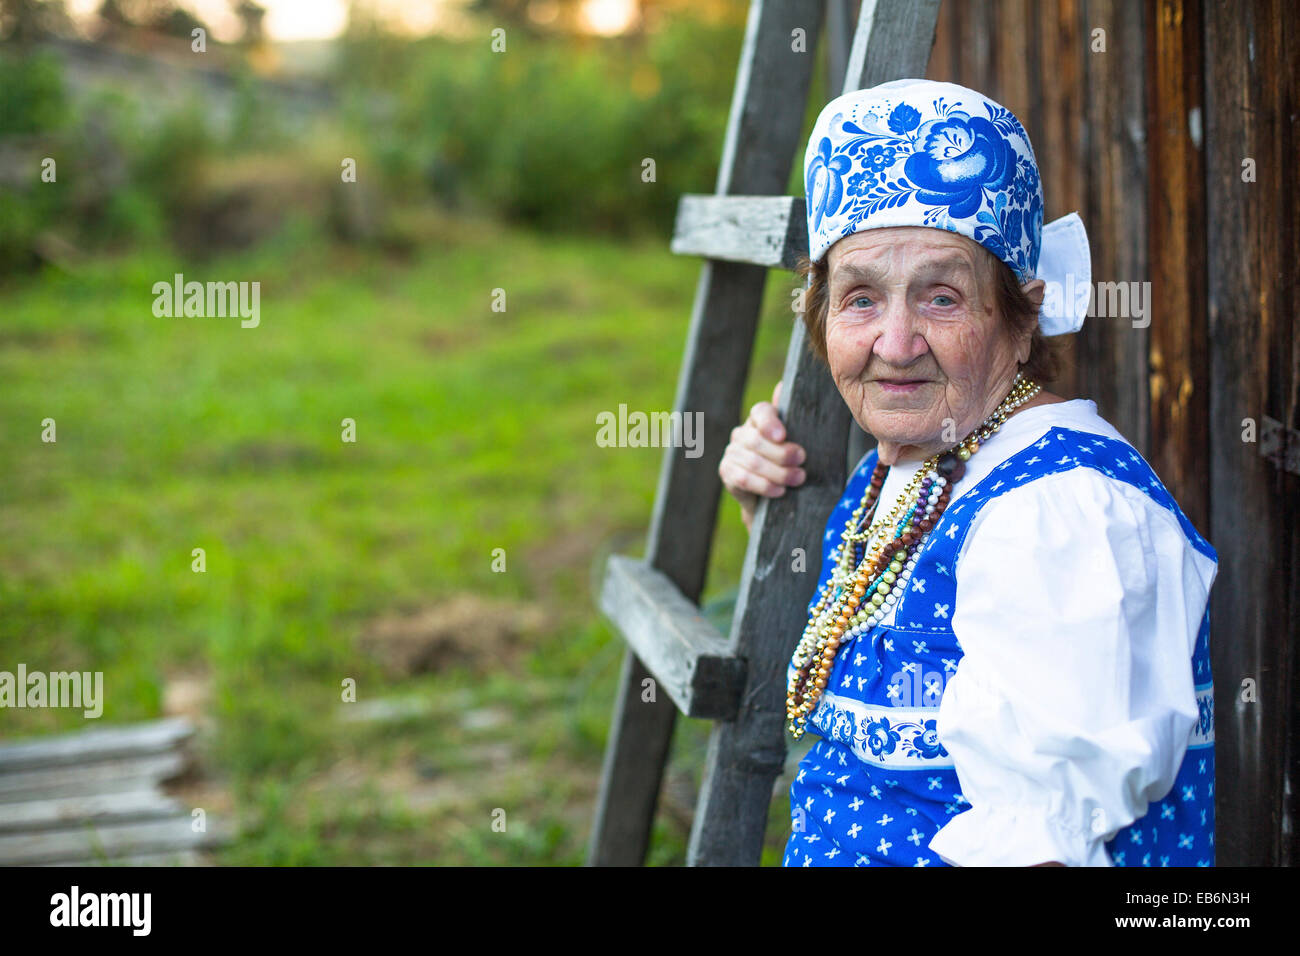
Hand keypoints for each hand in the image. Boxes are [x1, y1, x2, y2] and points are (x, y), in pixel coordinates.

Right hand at [719, 380, 807, 531]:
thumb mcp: (799, 440)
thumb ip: (794, 416)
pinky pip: (743, 478)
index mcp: (759, 419)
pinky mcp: (727, 472)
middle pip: (757, 440)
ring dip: (778, 472)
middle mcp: (742, 433)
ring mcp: (732, 452)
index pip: (760, 412)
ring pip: (752, 461)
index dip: (770, 422)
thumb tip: (783, 386)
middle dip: (782, 453)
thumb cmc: (791, 463)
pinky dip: (764, 486)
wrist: (775, 496)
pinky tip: (780, 491)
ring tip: (798, 479)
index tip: (783, 435)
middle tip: (802, 461)